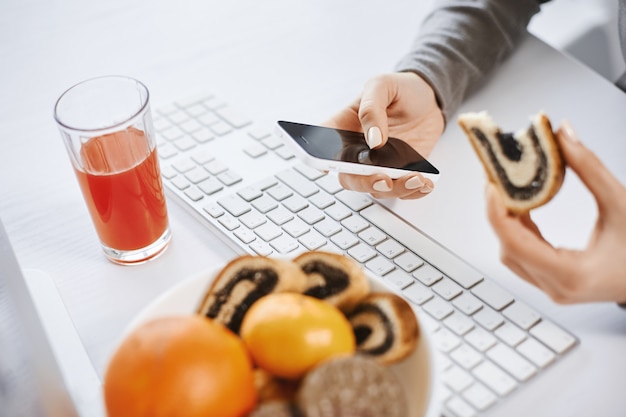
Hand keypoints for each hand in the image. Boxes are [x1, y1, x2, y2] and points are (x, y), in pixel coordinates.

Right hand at [324, 72, 443, 198]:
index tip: (327, 167)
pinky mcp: (400, 172)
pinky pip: (401, 190)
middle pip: (349, 177)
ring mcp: (378, 165)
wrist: (430, 99)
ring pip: (376, 189)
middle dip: (365, 183)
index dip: (319, 160)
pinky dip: (414, 192)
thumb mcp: (382, 85)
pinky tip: (425, 184)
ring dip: (395, 189)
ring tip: (415, 179)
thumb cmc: (400, 89)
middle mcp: (357, 152)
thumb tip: (373, 140)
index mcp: (343, 128)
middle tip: (383, 179)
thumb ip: (372, 108)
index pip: (322, 146)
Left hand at [486, 121, 625, 303]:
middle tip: (497, 178)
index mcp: (572, 275)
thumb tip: (563, 133)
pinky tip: (524, 205)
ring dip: (507, 221)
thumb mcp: (621, 203)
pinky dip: (519, 230)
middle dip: (498, 211)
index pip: (514, 244)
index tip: (491, 184)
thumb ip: (589, 168)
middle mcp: (558, 288)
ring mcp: (555, 289)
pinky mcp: (556, 282)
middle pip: (508, 248)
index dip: (496, 212)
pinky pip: (525, 255)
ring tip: (508, 188)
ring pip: (512, 254)